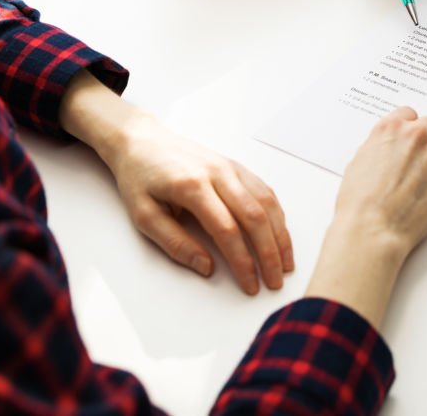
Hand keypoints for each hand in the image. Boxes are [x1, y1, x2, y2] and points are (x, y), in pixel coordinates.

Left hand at [59, 70, 292, 294]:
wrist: (142, 141)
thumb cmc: (140, 178)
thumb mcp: (143, 215)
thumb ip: (175, 243)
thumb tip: (206, 267)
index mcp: (192, 186)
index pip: (227, 229)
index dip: (242, 261)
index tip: (250, 285)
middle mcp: (218, 174)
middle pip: (255, 217)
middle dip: (269, 253)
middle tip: (276, 281)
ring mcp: (230, 167)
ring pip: (267, 203)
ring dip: (280, 235)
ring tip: (286, 263)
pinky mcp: (236, 166)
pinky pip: (265, 191)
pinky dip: (277, 216)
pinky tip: (280, 234)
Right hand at [332, 106, 426, 258]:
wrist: (372, 228)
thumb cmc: (359, 201)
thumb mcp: (360, 160)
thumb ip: (382, 145)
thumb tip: (392, 147)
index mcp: (391, 128)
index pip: (410, 114)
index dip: (409, 128)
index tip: (409, 139)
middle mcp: (416, 135)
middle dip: (426, 139)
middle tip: (419, 158)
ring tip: (426, 174)